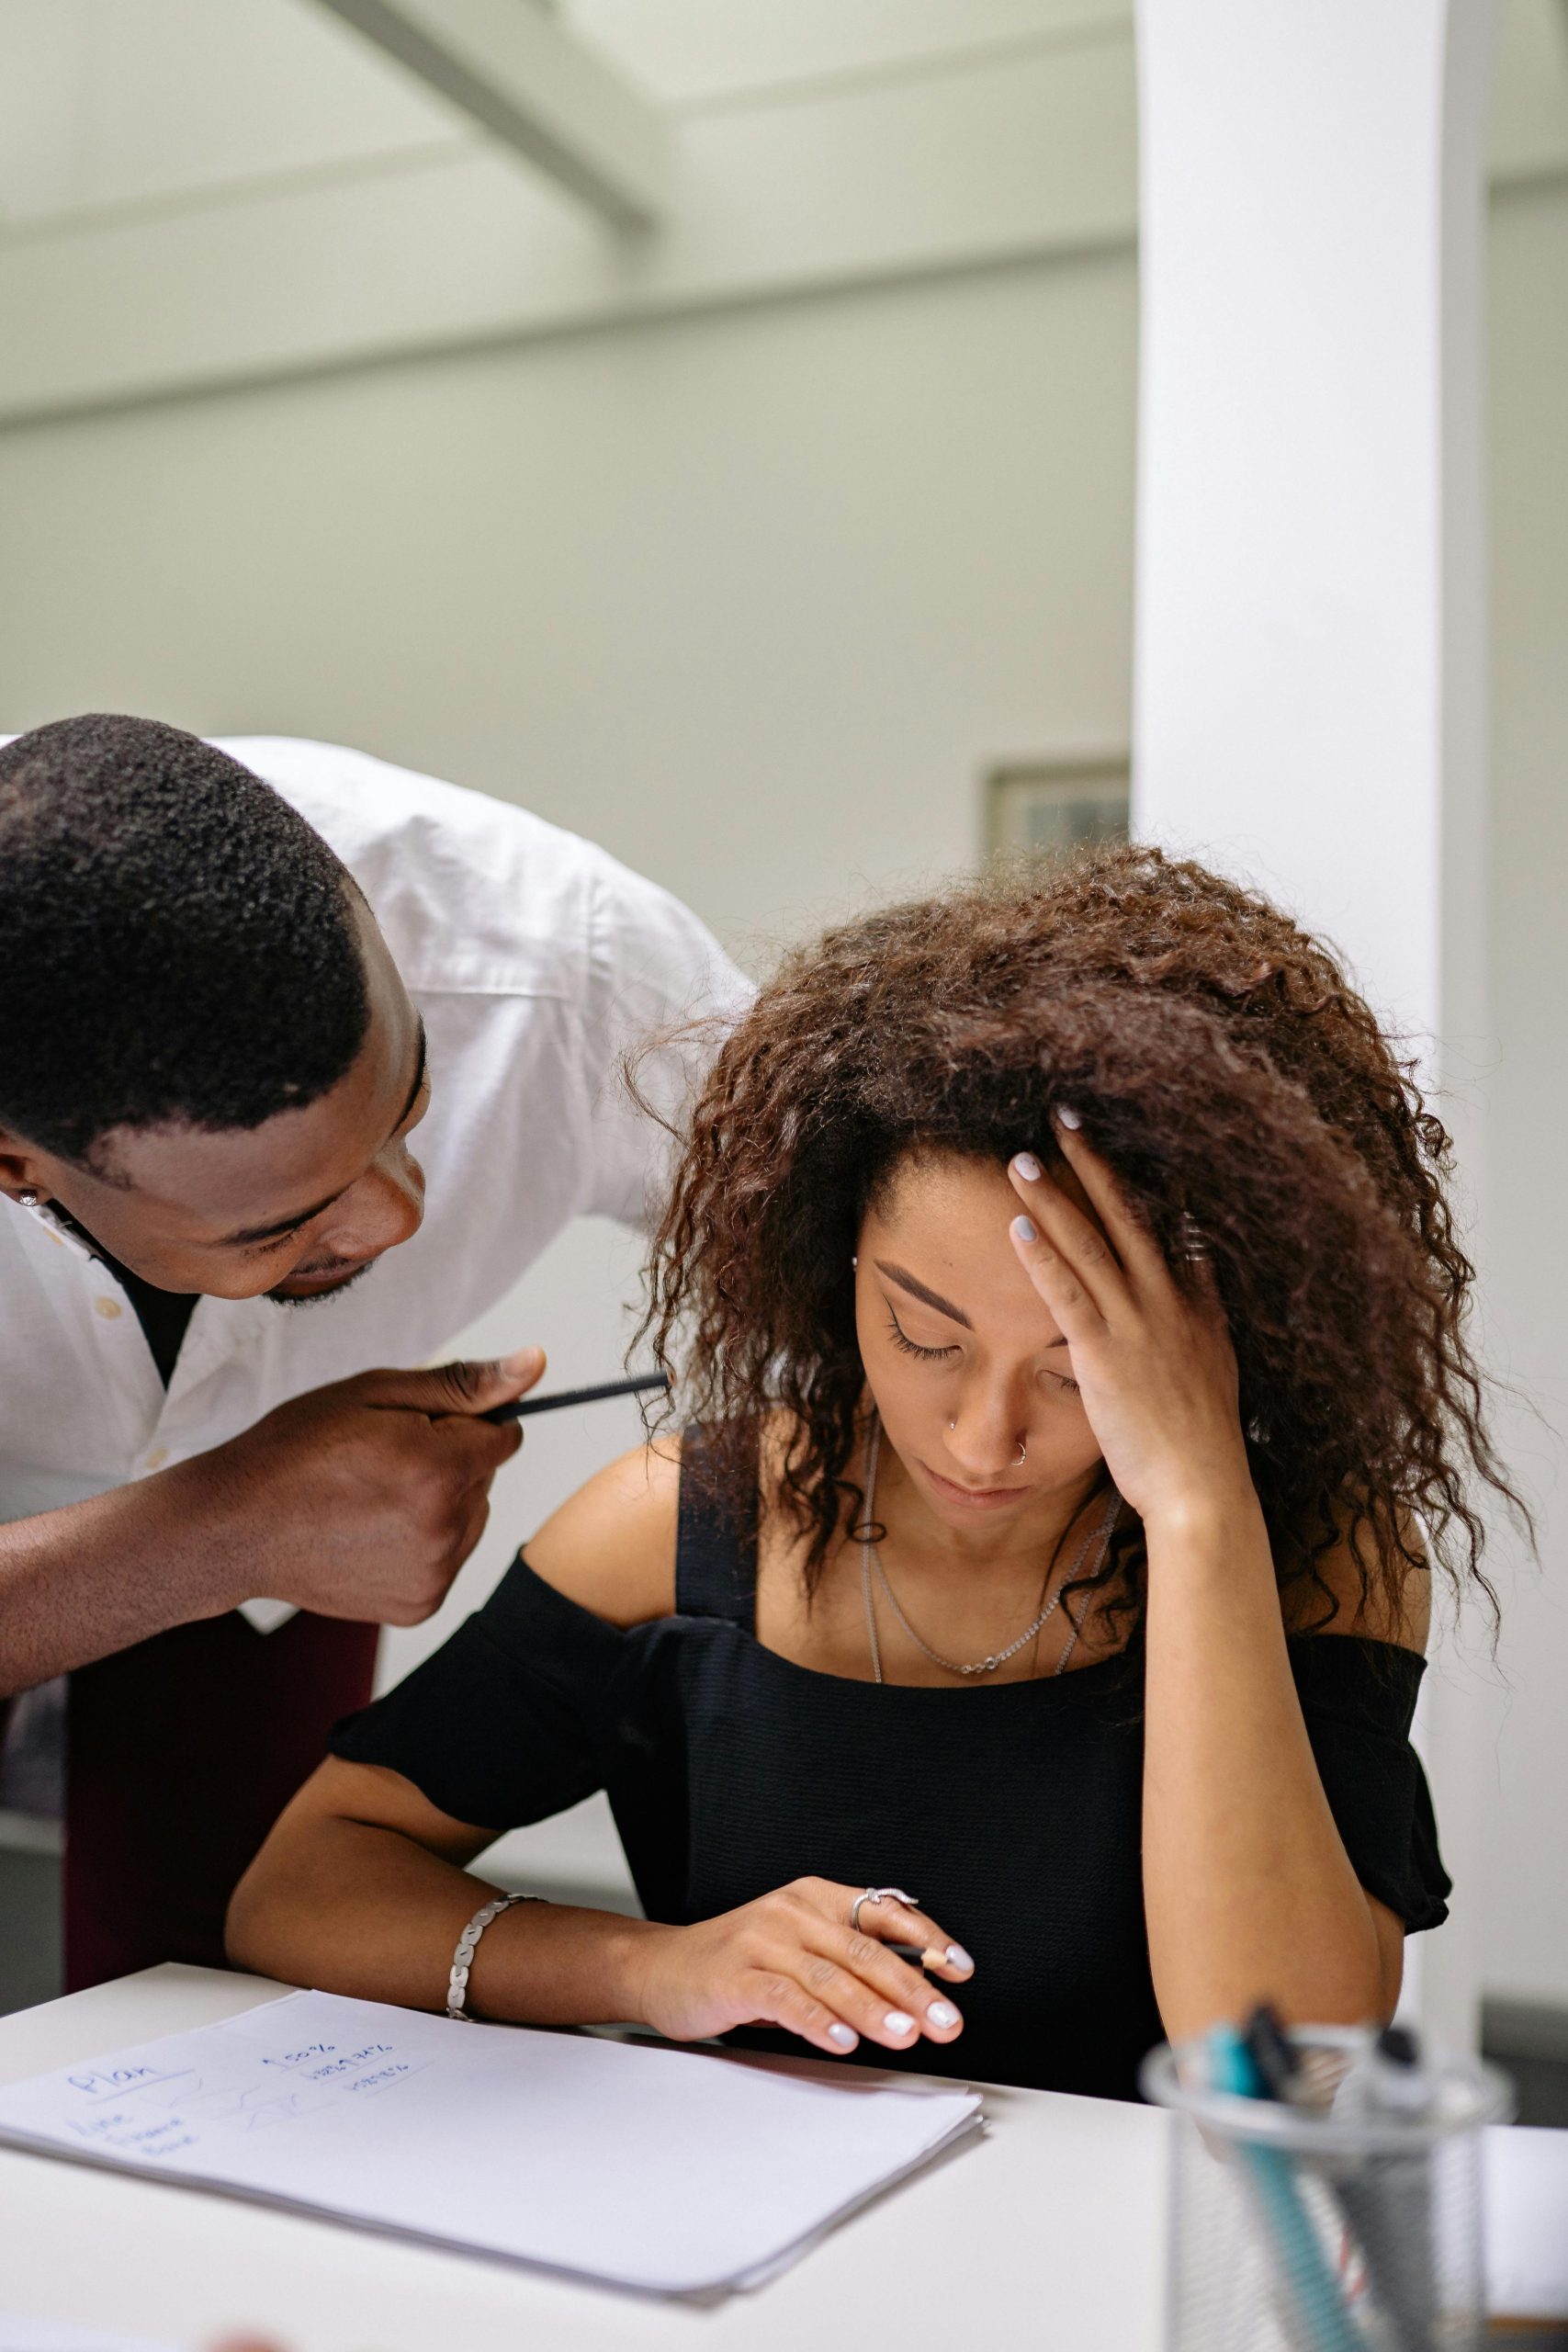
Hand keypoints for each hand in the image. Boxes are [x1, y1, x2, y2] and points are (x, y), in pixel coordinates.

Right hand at [173, 1348, 545, 1623]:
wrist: (236, 1526)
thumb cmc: (297, 1449)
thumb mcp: (375, 1394)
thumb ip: (463, 1384)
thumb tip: (535, 1363)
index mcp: (441, 1469)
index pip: (504, 1436)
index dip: (462, 1423)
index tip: (415, 1427)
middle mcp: (447, 1529)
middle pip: (485, 1480)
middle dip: (449, 1464)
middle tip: (379, 1463)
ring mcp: (434, 1574)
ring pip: (469, 1521)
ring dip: (439, 1506)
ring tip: (370, 1499)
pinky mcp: (419, 1605)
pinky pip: (446, 1560)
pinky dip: (421, 1545)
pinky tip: (369, 1533)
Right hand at [631, 1878, 972, 2060]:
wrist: (661, 1968)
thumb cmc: (739, 1962)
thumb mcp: (798, 1948)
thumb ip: (848, 1961)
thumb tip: (916, 1991)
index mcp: (815, 1898)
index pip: (884, 1913)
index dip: (928, 1940)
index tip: (960, 1969)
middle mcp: (792, 1912)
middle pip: (865, 1950)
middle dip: (913, 1988)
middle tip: (945, 2020)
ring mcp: (762, 1941)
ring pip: (831, 1976)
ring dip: (874, 2009)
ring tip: (906, 2034)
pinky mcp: (736, 1975)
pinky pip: (786, 1998)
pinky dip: (819, 2021)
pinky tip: (843, 2042)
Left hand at [1007, 1126, 1250, 1528]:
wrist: (1202, 1489)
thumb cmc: (1200, 1444)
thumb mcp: (1216, 1368)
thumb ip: (1205, 1317)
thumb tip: (1201, 1277)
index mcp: (1198, 1305)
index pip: (1172, 1225)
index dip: (1144, 1177)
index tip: (1122, 1135)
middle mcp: (1170, 1302)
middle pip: (1129, 1214)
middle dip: (1093, 1162)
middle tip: (1061, 1116)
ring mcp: (1139, 1325)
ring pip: (1092, 1244)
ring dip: (1053, 1196)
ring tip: (1019, 1158)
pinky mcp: (1105, 1355)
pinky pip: (1069, 1295)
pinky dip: (1043, 1257)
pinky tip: (1018, 1226)